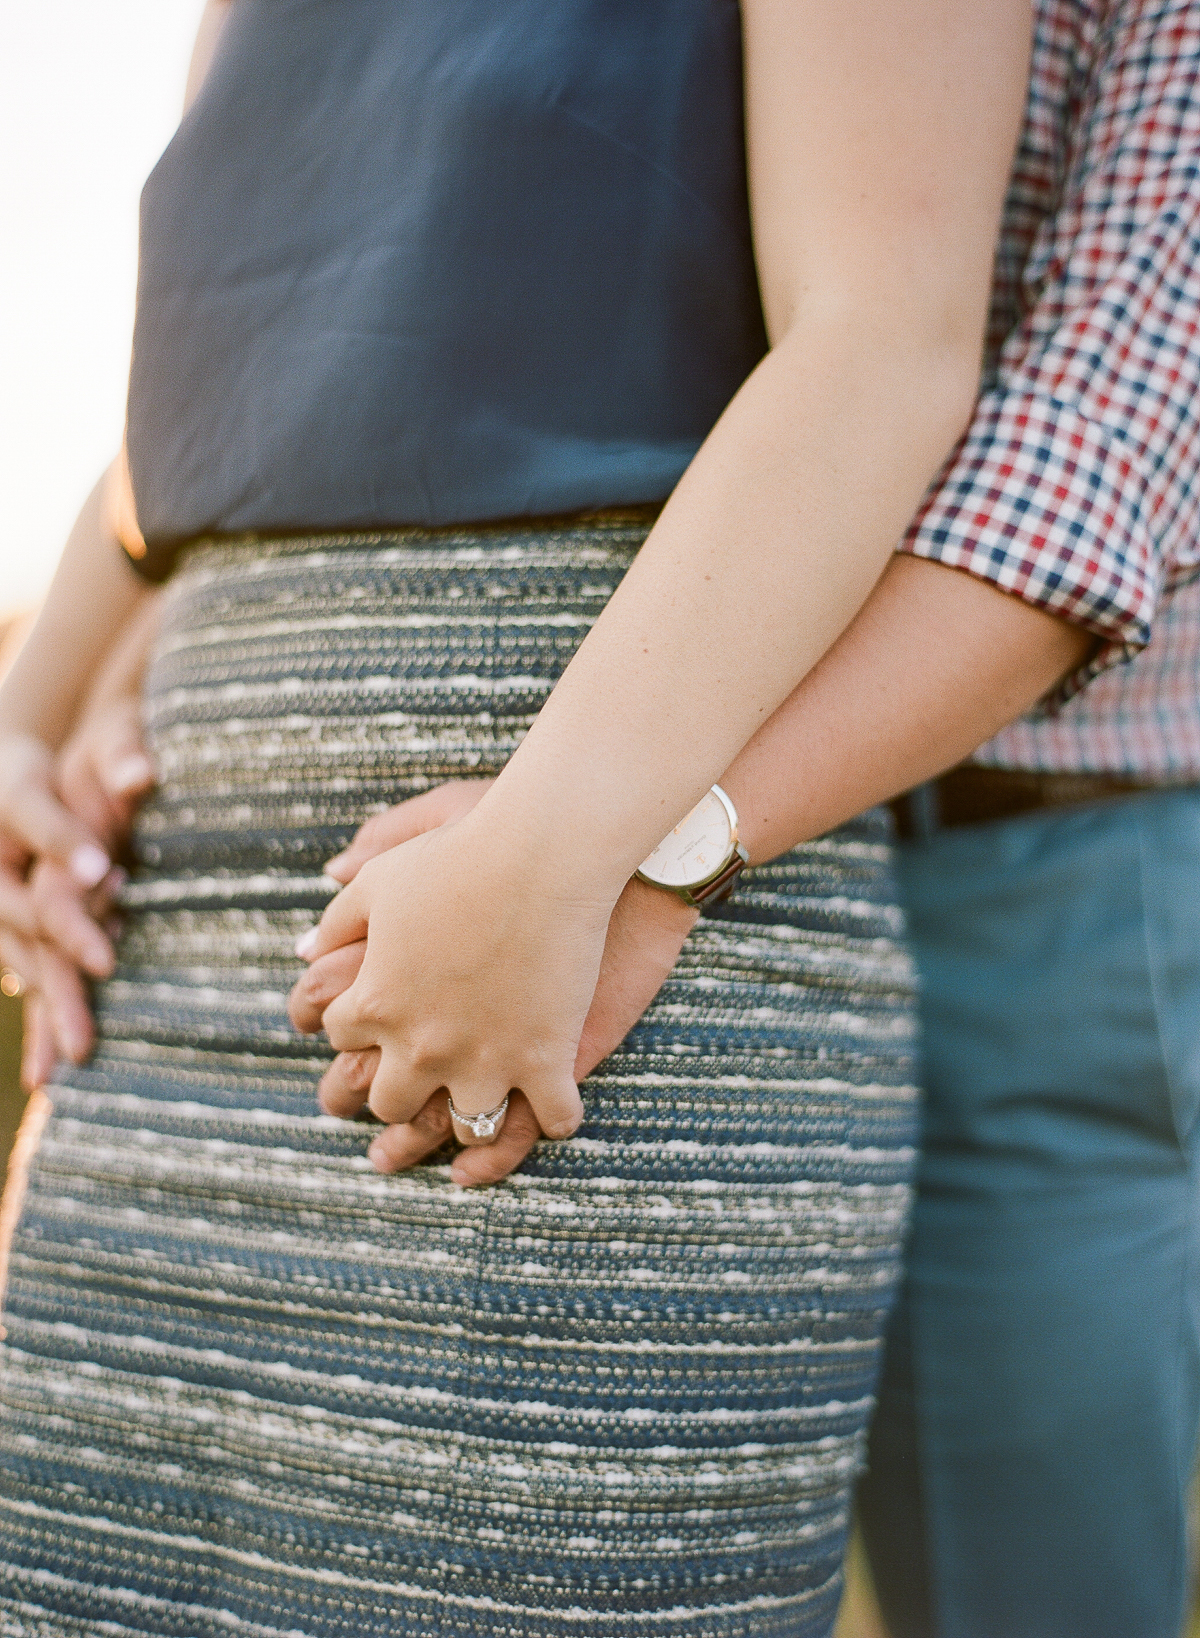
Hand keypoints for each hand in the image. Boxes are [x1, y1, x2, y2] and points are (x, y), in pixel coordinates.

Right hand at [0, 708, 154, 1088]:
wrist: (38, 771)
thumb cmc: (86, 747)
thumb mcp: (105, 739)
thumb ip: (122, 755)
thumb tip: (144, 776)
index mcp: (11, 801)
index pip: (36, 824)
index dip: (67, 844)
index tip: (107, 872)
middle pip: (25, 911)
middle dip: (61, 954)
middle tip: (101, 979)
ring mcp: (4, 900)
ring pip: (24, 954)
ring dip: (49, 1002)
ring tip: (79, 1054)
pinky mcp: (19, 927)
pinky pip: (31, 972)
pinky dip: (41, 1019)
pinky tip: (49, 1071)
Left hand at [303, 794, 612, 1137]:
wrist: (543, 855)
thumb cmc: (458, 856)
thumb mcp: (380, 880)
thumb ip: (336, 918)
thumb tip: (304, 948)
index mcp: (374, 1004)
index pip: (339, 1038)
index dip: (350, 1029)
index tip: (363, 1028)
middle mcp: (422, 1047)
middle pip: (389, 1102)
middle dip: (395, 1098)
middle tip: (405, 1097)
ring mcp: (487, 1062)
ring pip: (469, 1127)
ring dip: (472, 1124)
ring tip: (480, 1117)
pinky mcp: (549, 1060)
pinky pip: (552, 1119)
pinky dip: (556, 1119)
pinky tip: (557, 1112)